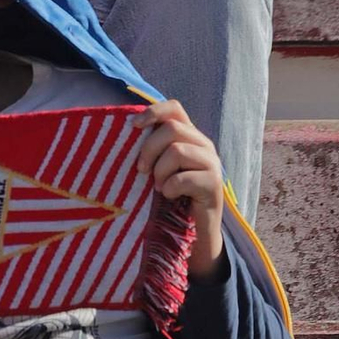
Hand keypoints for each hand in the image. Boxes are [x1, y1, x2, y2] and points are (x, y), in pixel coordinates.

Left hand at [137, 100, 224, 278]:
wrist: (196, 230)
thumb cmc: (171, 196)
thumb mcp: (159, 168)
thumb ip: (151, 149)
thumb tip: (124, 133)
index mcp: (189, 136)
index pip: (175, 108)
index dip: (153, 111)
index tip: (133, 126)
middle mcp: (203, 144)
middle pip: (172, 129)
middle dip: (149, 150)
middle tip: (141, 171)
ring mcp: (212, 163)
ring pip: (177, 151)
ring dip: (160, 171)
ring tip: (159, 187)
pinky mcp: (214, 184)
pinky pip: (184, 178)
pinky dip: (170, 188)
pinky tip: (170, 196)